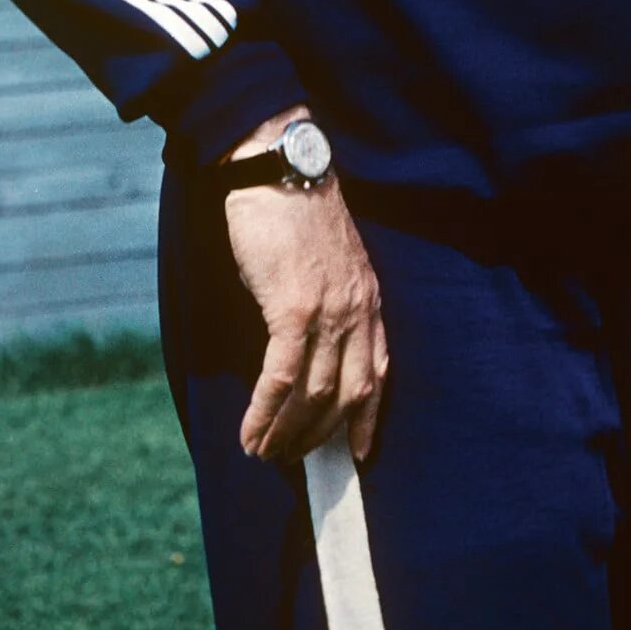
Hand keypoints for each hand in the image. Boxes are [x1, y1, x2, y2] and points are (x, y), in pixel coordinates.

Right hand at [222, 108, 387, 465]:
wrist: (279, 170)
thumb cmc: (295, 214)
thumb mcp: (327, 263)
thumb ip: (327, 303)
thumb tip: (303, 350)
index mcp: (369, 297)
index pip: (379, 369)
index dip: (367, 416)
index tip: (357, 451)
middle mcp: (358, 308)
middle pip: (350, 392)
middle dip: (321, 435)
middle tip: (292, 460)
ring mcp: (329, 309)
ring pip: (315, 392)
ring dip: (289, 433)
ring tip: (265, 455)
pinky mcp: (293, 307)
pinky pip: (281, 377)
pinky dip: (266, 413)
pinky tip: (251, 435)